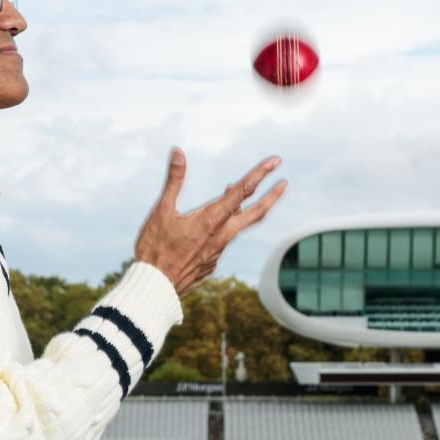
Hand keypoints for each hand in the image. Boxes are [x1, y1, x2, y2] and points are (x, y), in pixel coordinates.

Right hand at [136, 149, 285, 293]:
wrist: (155, 287)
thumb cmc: (155, 248)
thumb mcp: (162, 210)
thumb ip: (174, 180)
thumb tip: (178, 152)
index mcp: (212, 220)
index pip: (242, 190)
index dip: (260, 173)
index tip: (275, 161)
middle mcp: (222, 236)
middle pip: (256, 214)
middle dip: (272, 197)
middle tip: (285, 183)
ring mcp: (219, 252)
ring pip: (238, 227)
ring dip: (244, 209)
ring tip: (236, 192)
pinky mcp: (211, 264)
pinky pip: (223, 241)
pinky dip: (224, 227)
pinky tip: (211, 224)